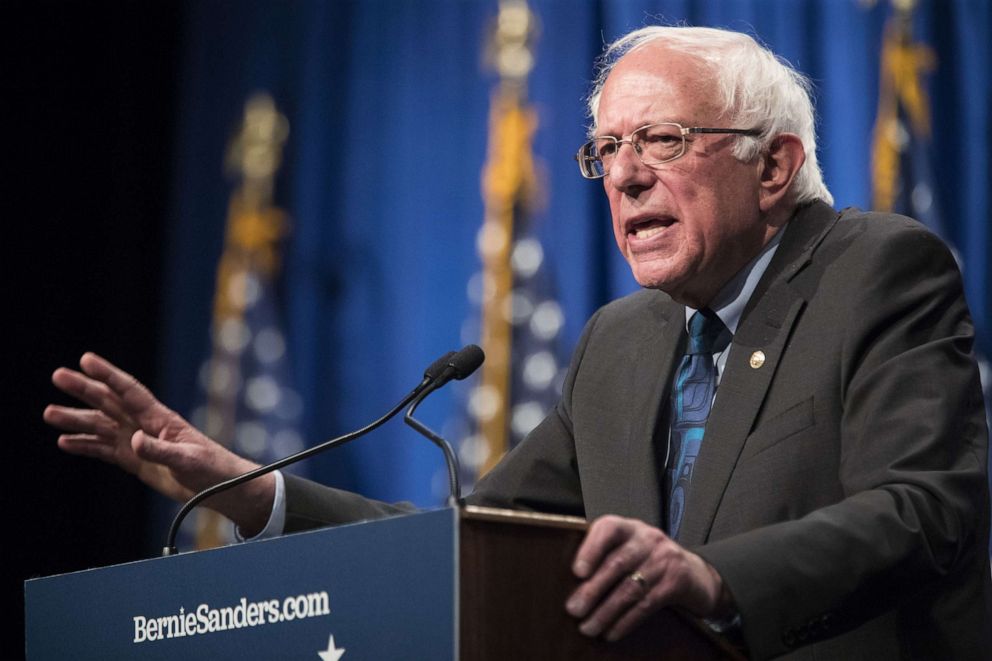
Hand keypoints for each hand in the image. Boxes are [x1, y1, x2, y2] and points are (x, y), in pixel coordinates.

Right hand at [44, 352, 274, 534]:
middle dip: (84, 389)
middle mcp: (145, 426)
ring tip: (49, 413)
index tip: (86, 359)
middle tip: (58, 375)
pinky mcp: (135, 461)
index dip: (108, 374)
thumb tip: (134, 440)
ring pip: (101, 426)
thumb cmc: (212, 469)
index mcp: (160, 418)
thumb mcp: (187, 460)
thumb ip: (160, 450)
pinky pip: (104, 450)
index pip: (129, 391)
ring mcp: (138, 443)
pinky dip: (84, 446)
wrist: (221, 488)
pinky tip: (65, 442)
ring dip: (76, 420)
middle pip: (109, 403)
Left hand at [565, 515, 731, 640]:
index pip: (608, 528)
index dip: (591, 549)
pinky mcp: (676, 582)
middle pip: (616, 563)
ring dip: (605, 612)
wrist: (696, 574)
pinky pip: (646, 604)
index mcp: (630, 528)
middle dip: (592, 590)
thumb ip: (604, 556)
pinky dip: (625, 621)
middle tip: (573, 609)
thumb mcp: (629, 549)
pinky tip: (611, 633)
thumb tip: (570, 583)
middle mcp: (647, 538)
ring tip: (587, 628)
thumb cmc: (648, 561)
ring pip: (630, 588)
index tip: (577, 572)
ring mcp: (664, 559)